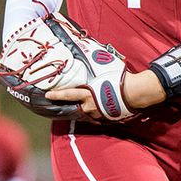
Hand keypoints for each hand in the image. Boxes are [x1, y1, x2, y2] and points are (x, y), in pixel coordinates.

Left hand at [46, 70, 164, 120]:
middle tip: (63, 103)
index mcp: (88, 94)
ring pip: (86, 112)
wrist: (133, 93)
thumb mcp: (103, 73)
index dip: (57, 95)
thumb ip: (94, 73)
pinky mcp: (106, 118)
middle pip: (75, 107)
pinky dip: (94, 113)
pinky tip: (97, 109)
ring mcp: (98, 113)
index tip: (47, 95)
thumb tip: (90, 61)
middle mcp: (90, 105)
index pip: (68, 94)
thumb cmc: (118, 80)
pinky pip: (96, 116)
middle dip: (69, 105)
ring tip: (84, 105)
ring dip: (83, 109)